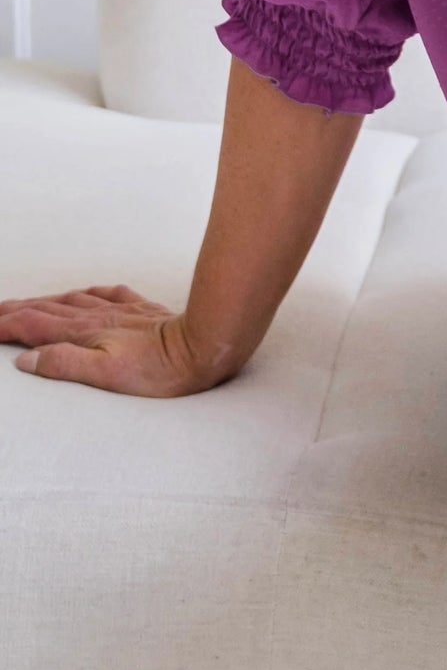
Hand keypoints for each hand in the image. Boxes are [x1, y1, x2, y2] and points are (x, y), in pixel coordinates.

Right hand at [0, 285, 227, 394]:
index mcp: (84, 334)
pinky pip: (107, 294)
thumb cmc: (160, 369)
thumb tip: (26, 359)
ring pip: (72, 300)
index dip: (7, 325)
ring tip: (28, 301)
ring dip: (45, 300)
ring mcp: (120, 311)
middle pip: (47, 309)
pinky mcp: (141, 310)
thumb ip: (64, 364)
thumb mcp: (106, 375)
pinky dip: (87, 294)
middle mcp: (98, 317)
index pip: (34, 327)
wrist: (203, 345)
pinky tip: (86, 293)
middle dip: (17, 309)